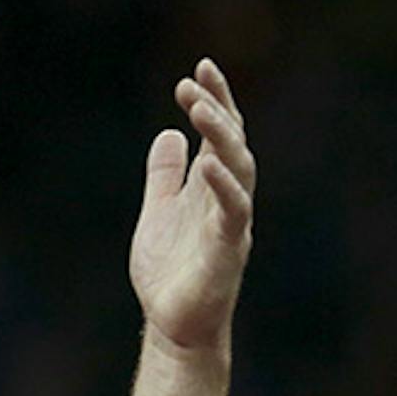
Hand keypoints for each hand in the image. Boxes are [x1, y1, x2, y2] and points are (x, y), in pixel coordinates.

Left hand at [129, 59, 254, 354]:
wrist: (173, 324)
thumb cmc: (170, 273)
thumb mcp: (158, 214)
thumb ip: (165, 177)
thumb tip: (168, 134)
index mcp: (211, 188)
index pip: (219, 135)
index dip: (213, 101)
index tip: (197, 70)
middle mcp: (227, 199)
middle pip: (232, 142)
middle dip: (218, 107)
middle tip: (195, 79)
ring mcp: (231, 222)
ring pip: (238, 168)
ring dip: (220, 136)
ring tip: (199, 107)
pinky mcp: (228, 249)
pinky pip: (233, 210)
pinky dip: (222, 184)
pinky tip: (207, 162)